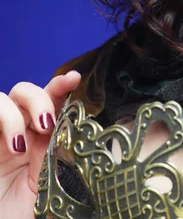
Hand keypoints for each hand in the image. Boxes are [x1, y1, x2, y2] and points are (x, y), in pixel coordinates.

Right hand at [0, 71, 80, 218]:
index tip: (74, 79)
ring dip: (14, 114)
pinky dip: (1, 118)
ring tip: (19, 146)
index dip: (62, 85)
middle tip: (47, 124)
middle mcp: (19, 132)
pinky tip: (10, 146)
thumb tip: (69, 127)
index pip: (52, 101)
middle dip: (39, 99)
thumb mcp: (50, 185)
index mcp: (41, 138)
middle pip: (27, 92)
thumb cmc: (26, 215)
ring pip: (4, 98)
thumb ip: (58, 154)